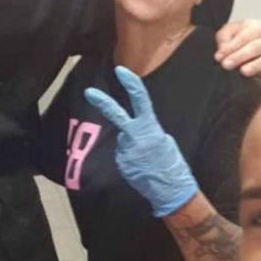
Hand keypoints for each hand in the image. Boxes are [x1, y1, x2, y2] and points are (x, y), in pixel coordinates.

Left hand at [84, 66, 198, 217]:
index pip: (140, 100)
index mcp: (151, 127)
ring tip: (145, 160)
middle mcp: (136, 137)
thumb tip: (131, 132)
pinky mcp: (121, 163)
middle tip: (88, 92)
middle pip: (116, 115)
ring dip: (131, 148)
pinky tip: (141, 167)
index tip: (121, 71)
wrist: (170, 189)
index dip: (131, 84)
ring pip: (123, 142)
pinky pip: (122, 156)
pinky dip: (130, 159)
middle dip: (102, 102)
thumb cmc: (172, 164)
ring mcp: (126, 150)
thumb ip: (147, 131)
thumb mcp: (165, 141)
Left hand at [214, 19, 260, 76]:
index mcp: (256, 26)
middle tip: (226, 65)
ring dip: (252, 65)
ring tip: (241, 71)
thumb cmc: (246, 37)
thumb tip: (222, 47)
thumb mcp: (233, 32)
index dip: (230, 47)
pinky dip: (257, 68)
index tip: (218, 56)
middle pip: (254, 46)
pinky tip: (247, 73)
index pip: (242, 36)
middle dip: (238, 56)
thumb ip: (225, 36)